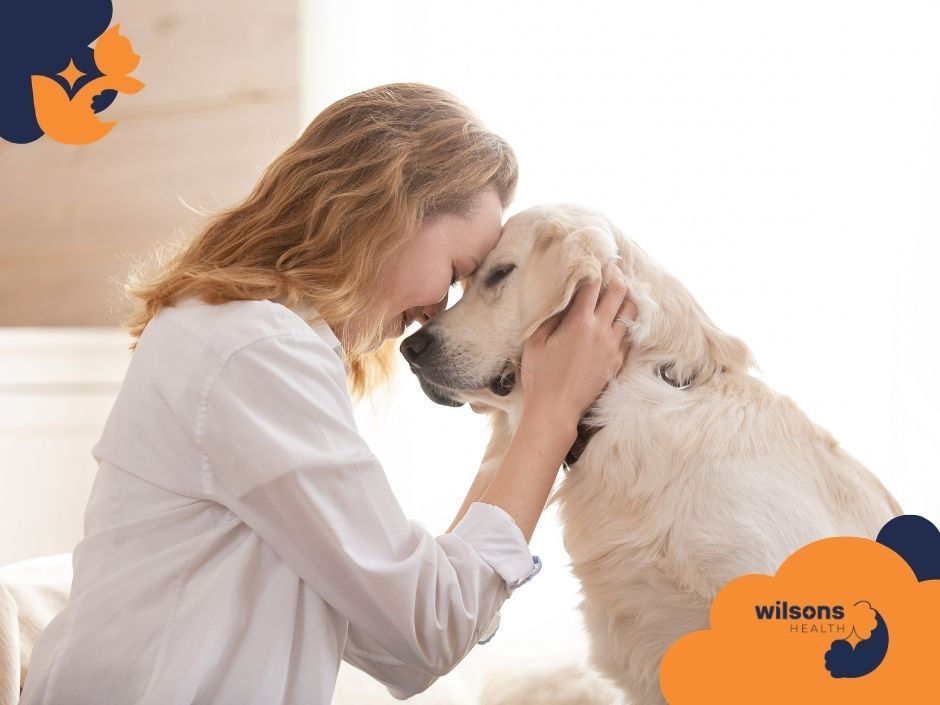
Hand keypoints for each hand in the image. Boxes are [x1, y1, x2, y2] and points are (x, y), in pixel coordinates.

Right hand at [520, 263, 636, 428]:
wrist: (556, 409)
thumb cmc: (540, 375)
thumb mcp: (535, 341)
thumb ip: (549, 316)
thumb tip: (559, 297)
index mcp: (579, 322)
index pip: (593, 285)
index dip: (594, 269)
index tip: (593, 259)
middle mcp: (601, 331)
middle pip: (618, 293)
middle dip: (616, 276)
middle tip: (612, 268)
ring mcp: (613, 347)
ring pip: (631, 312)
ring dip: (626, 297)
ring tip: (620, 290)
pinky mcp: (617, 362)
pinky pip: (629, 334)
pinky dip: (627, 321)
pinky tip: (620, 318)